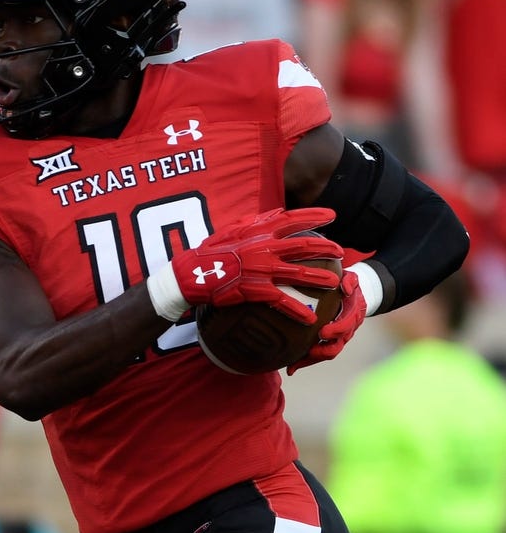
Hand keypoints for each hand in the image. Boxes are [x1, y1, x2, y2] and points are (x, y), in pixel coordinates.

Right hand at [150, 207, 342, 323]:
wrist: (191, 274)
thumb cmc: (210, 251)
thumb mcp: (231, 229)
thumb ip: (257, 220)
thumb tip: (278, 212)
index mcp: (258, 231)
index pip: (292, 219)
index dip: (314, 216)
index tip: (333, 216)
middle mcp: (263, 248)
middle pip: (303, 245)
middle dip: (326, 248)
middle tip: (340, 252)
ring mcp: (261, 270)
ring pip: (299, 273)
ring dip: (320, 278)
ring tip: (336, 282)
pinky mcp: (256, 290)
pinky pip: (282, 301)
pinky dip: (297, 310)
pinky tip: (310, 319)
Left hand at [286, 269, 366, 374]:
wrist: (352, 296)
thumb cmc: (347, 285)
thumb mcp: (352, 279)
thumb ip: (351, 281)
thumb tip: (345, 287)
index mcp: (352, 315)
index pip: (347, 325)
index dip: (336, 330)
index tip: (323, 332)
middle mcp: (347, 330)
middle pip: (336, 346)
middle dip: (323, 350)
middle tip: (310, 351)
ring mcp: (337, 338)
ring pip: (326, 354)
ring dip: (311, 360)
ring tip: (295, 364)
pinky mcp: (327, 342)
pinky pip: (317, 355)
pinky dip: (304, 362)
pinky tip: (290, 369)